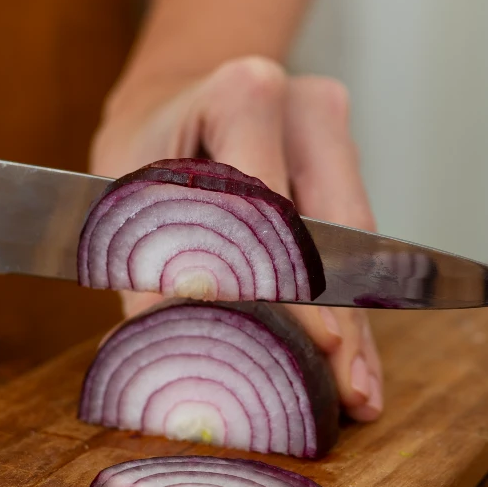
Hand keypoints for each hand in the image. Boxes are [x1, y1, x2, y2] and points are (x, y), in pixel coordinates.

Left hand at [90, 56, 384, 421]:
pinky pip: (354, 243)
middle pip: (331, 230)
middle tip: (349, 392)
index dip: (293, 283)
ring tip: (359, 392)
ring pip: (354, 244)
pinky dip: (350, 306)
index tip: (315, 346)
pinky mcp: (347, 159)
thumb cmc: (142, 152)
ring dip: (355, 323)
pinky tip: (355, 360)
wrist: (168, 104)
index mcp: (240, 94)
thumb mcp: (128, 208)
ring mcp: (333, 130)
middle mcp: (302, 104)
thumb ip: (151, 285)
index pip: (272, 209)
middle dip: (339, 320)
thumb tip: (164, 352)